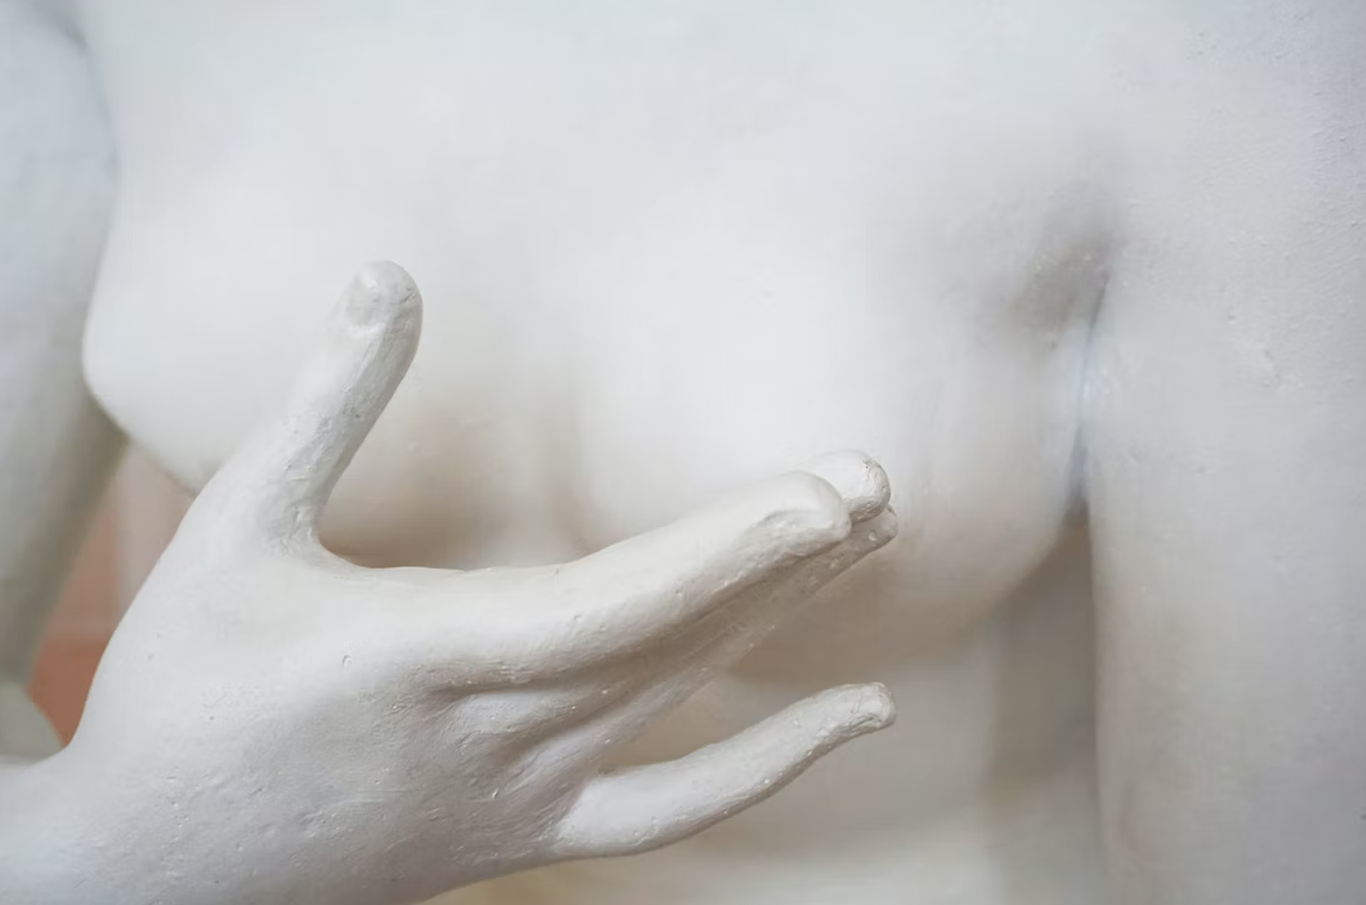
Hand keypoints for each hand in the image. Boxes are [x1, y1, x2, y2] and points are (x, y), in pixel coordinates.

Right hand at [12, 263, 897, 904]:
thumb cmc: (180, 687)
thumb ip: (325, 402)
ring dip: (781, 626)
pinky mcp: (526, 836)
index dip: (728, 552)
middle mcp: (490, 737)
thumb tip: (390, 275)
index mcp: (419, 656)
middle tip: (878, 484)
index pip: (611, 605)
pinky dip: (774, 766)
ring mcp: (518, 800)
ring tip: (865, 543)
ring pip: (682, 706)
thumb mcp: (234, 527)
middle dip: (785, 564)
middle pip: (673, 646)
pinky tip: (863, 714)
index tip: (829, 496)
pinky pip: (674, 813)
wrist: (145, 867)